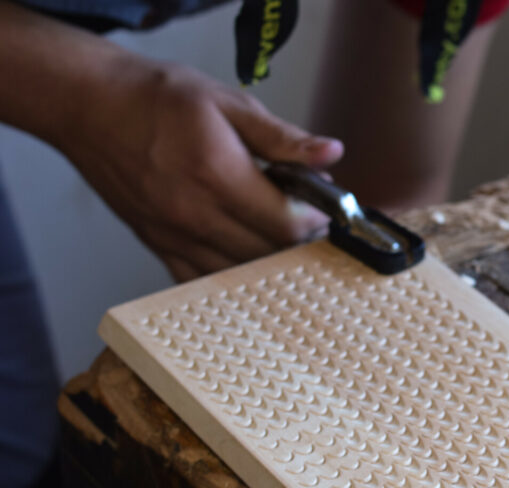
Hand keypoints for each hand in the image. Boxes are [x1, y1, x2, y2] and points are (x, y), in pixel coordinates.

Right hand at [56, 56, 343, 280]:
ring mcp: (173, 235)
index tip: (322, 207)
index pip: (286, 224)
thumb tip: (331, 154)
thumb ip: (283, 137)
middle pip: (268, 254)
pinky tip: (243, 256)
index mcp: (218, 174)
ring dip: (267, 261)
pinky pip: (201, 280)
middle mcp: (194, 213)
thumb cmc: (157, 98)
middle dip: (297, 241)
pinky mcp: (157, 245)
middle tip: (305, 218)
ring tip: (277, 234)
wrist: (89, 105)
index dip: (315, 220)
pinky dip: (229, 275)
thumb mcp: (228, 103)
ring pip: (239, 273)